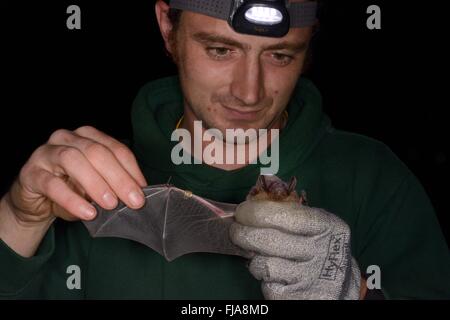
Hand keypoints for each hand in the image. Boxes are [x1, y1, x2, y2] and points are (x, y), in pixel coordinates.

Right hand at [5, 126, 146, 225]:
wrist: (35, 201)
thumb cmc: (70, 188)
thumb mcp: (96, 185)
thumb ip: (114, 186)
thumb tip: (137, 196)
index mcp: (88, 136)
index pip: (116, 149)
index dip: (132, 170)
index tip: (143, 192)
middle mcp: (67, 138)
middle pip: (97, 152)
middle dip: (119, 178)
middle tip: (134, 201)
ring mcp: (46, 152)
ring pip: (74, 160)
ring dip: (96, 184)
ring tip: (111, 204)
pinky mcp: (31, 172)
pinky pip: (52, 184)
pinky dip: (72, 199)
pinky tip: (87, 213)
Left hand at [229, 200, 360, 299]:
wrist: (339, 286)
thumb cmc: (319, 246)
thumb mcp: (315, 224)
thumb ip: (290, 208)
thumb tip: (260, 185)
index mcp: (326, 226)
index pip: (285, 215)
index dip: (256, 212)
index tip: (241, 211)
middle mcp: (321, 252)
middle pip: (268, 240)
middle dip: (243, 234)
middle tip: (234, 231)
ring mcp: (310, 278)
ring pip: (263, 264)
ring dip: (252, 258)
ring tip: (256, 253)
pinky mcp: (297, 298)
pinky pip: (266, 284)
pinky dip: (262, 277)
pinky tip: (270, 272)